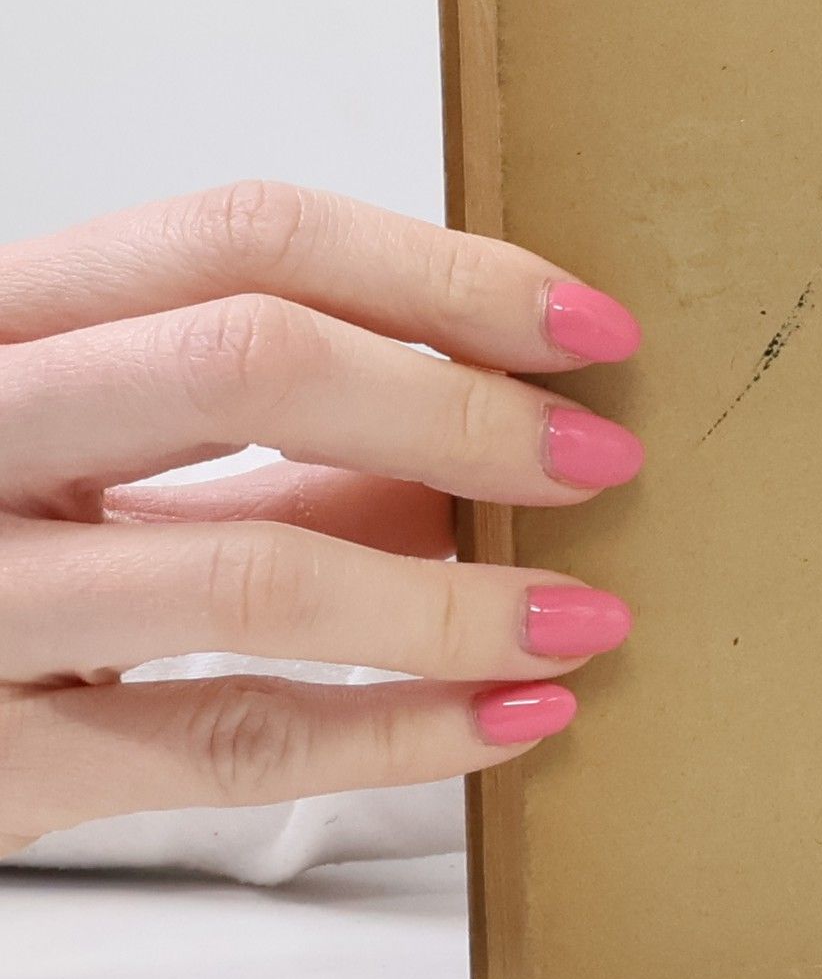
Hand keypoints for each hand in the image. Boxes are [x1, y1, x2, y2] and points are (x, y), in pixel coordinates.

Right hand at [0, 183, 643, 856]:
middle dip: (464, 410)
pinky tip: (510, 720)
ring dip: (459, 597)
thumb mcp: (98, 462)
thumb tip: (489, 459)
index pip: (245, 236)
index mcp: (4, 322)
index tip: (589, 329)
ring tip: (587, 619)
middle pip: (250, 363)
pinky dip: (398, 734)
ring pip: (252, 570)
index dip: (443, 273)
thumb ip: (272, 455)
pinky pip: (229, 743)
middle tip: (605, 460)